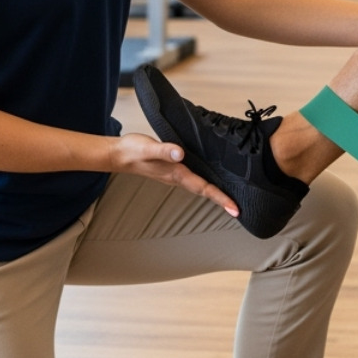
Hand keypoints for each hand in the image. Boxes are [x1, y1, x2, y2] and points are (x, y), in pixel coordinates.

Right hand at [108, 133, 238, 216]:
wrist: (119, 154)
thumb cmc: (133, 150)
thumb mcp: (148, 148)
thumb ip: (164, 150)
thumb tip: (181, 153)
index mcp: (176, 174)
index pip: (203, 188)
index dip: (220, 198)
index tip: (235, 209)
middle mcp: (177, 177)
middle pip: (204, 191)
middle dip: (222, 200)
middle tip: (238, 209)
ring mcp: (175, 175)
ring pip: (199, 186)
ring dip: (214, 192)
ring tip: (230, 197)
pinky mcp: (172, 168)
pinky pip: (193, 178)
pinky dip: (205, 181)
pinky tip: (211, 176)